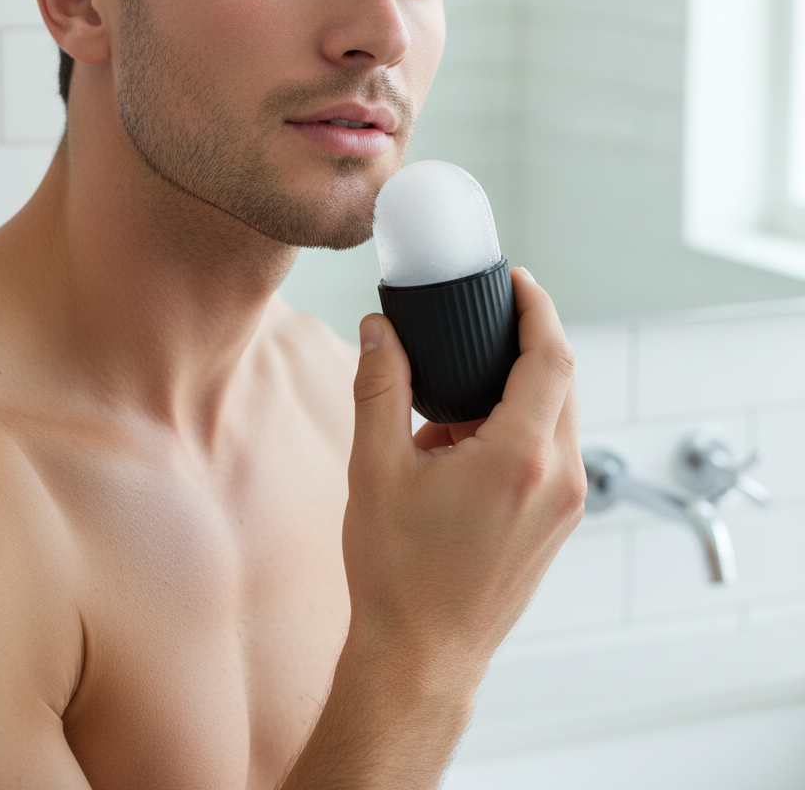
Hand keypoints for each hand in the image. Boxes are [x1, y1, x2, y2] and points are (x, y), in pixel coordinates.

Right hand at [343, 267, 585, 689]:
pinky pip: (552, 452)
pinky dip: (520, 428)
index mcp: (521, 457)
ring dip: (518, 390)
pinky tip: (464, 444)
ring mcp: (565, 506)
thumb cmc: (398, 574)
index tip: (516, 281)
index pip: (552, 356)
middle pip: (561, 381)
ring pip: (558, 417)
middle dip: (526, 344)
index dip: (538, 308)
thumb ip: (380, 385)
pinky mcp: (557, 524)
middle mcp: (558, 479)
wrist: (420, 659)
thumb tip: (380, 329)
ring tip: (453, 400)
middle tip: (483, 321)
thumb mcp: (376, 468)